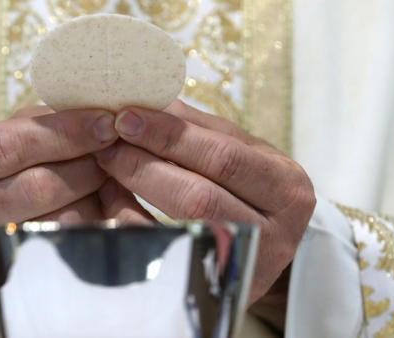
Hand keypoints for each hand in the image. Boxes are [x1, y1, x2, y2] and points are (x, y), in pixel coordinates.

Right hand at [0, 106, 118, 309]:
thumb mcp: (7, 136)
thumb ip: (45, 126)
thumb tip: (102, 125)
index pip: (11, 145)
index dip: (66, 133)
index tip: (105, 123)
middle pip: (39, 186)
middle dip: (88, 167)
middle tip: (111, 156)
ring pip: (58, 222)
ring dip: (94, 200)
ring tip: (105, 184)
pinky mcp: (4, 281)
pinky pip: (65, 252)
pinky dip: (93, 229)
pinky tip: (102, 214)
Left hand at [94, 99, 315, 307]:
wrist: (265, 244)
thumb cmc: (250, 189)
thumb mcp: (240, 153)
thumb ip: (199, 128)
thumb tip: (147, 100)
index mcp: (286, 188)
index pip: (223, 156)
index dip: (170, 135)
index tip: (128, 116)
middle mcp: (276, 232)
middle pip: (200, 195)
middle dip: (146, 163)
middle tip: (108, 142)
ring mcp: (245, 264)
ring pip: (182, 226)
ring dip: (137, 189)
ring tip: (108, 164)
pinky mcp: (215, 286)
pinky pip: (164, 253)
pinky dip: (132, 222)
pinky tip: (112, 199)